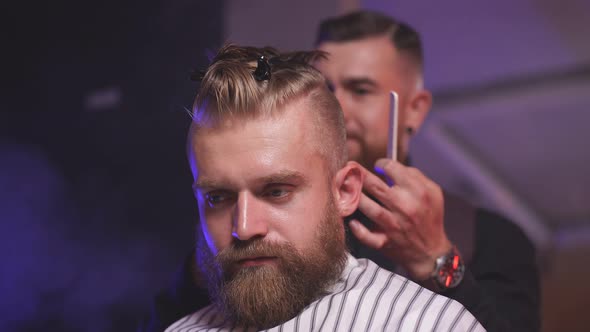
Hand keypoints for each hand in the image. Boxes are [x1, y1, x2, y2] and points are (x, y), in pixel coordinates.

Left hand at [348, 158, 451, 280]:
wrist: (431, 251)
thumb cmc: (429, 217)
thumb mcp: (433, 192)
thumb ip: (415, 176)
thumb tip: (390, 167)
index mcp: (418, 192)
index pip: (394, 170)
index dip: (382, 164)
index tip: (377, 165)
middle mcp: (405, 207)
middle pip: (377, 187)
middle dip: (360, 175)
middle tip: (349, 167)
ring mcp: (394, 226)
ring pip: (371, 209)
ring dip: (355, 198)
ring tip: (344, 188)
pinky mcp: (386, 241)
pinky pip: (369, 237)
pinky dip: (359, 231)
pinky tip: (352, 222)